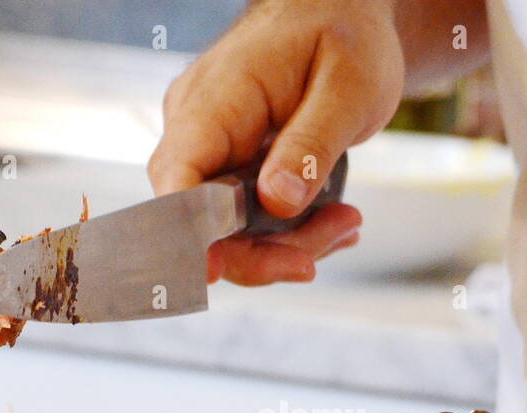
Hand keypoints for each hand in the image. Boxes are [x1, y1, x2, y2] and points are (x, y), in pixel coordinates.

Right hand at [147, 0, 403, 285]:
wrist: (340, 13)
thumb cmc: (345, 36)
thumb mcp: (348, 88)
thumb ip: (311, 143)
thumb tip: (277, 201)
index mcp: (215, 100)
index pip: (178, 175)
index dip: (184, 231)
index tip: (207, 272)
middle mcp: (197, 127)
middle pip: (199, 220)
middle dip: (265, 251)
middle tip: (339, 234)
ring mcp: (209, 149)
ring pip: (226, 230)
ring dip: (288, 243)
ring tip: (347, 223)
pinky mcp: (228, 165)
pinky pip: (244, 217)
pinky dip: (288, 232)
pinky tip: (332, 222)